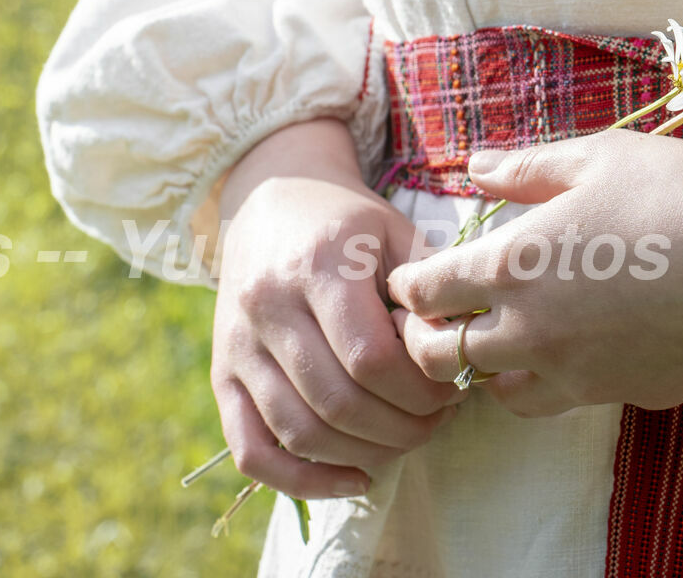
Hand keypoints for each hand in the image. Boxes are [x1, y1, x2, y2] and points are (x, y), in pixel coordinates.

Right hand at [212, 118, 462, 498]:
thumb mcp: (395, 234)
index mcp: (318, 266)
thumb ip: (428, 289)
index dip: (419, 388)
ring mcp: (238, 346)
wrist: (270, 203)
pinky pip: (252, 450)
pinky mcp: (222, 376)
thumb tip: (460, 347)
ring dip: (364, 452)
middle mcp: (268, 307)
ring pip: (299, 431)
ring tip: (407, 439)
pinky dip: (302, 480)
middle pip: (337, 401)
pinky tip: (354, 480)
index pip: (369, 357)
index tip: (454, 387)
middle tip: (439, 418)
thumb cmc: (349, 224)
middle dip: (400, 426)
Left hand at [387, 129, 682, 416]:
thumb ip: (528, 167)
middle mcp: (532, 332)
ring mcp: (578, 375)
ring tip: (506, 338)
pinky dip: (552, 379)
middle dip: (428, 338)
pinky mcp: (625, 397)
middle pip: (442, 358)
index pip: (424, 293)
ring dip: (489, 366)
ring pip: (499, 392)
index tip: (411, 277)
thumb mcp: (601, 157)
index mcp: (513, 267)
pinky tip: (577, 347)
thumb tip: (475, 167)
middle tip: (441, 318)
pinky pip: (566, 399)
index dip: (408, 284)